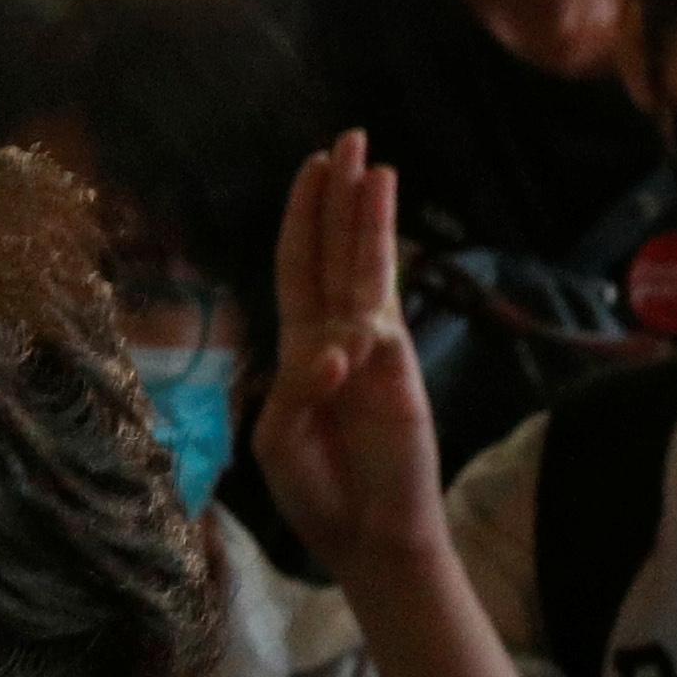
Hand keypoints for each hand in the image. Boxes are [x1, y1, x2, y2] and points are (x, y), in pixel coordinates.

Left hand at [253, 134, 447, 579]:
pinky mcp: (399, 373)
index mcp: (301, 347)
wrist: (365, 537)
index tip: (312, 167)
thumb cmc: (317, 492)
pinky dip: (362, 308)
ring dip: (369, 220)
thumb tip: (334, 349)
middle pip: (337, 251)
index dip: (305, 216)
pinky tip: (361, 273)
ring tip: (376, 167)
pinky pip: (376, 326)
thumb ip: (294, 390)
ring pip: (368, 270)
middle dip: (340, 196)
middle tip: (349, 138)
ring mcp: (373, 350)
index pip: (301, 264)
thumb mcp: (278, 439)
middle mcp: (337, 336)